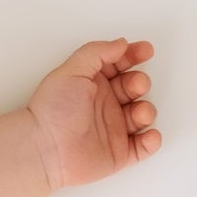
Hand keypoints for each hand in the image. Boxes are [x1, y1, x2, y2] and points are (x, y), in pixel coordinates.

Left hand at [27, 38, 161, 192]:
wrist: (45, 149)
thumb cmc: (53, 110)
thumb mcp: (72, 70)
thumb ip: (97, 53)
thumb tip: (121, 44)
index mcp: (92, 83)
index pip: (118, 64)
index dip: (133, 55)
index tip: (146, 50)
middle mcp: (103, 104)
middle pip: (133, 87)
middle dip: (140, 83)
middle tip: (136, 85)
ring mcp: (112, 128)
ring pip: (142, 115)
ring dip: (147, 111)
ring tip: (139, 113)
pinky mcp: (118, 153)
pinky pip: (143, 146)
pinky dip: (151, 141)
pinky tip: (149, 135)